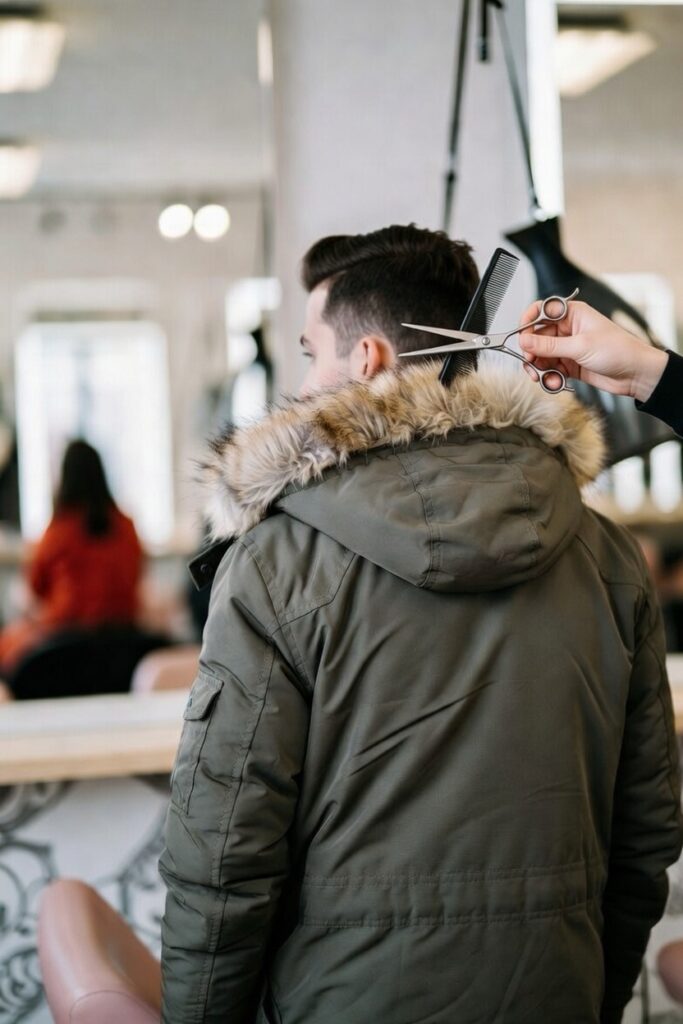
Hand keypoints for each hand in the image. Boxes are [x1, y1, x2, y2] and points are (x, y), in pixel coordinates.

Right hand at [518, 300, 667, 401]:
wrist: (636, 374)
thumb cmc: (618, 351)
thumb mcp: (580, 346)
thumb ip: (549, 345)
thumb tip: (524, 340)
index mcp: (571, 314)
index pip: (540, 312)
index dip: (527, 323)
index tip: (522, 338)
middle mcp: (567, 329)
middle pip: (536, 337)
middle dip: (531, 352)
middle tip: (530, 364)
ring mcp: (568, 347)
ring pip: (541, 356)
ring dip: (539, 368)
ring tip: (543, 378)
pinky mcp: (569, 365)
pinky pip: (550, 369)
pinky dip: (549, 377)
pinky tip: (555, 383)